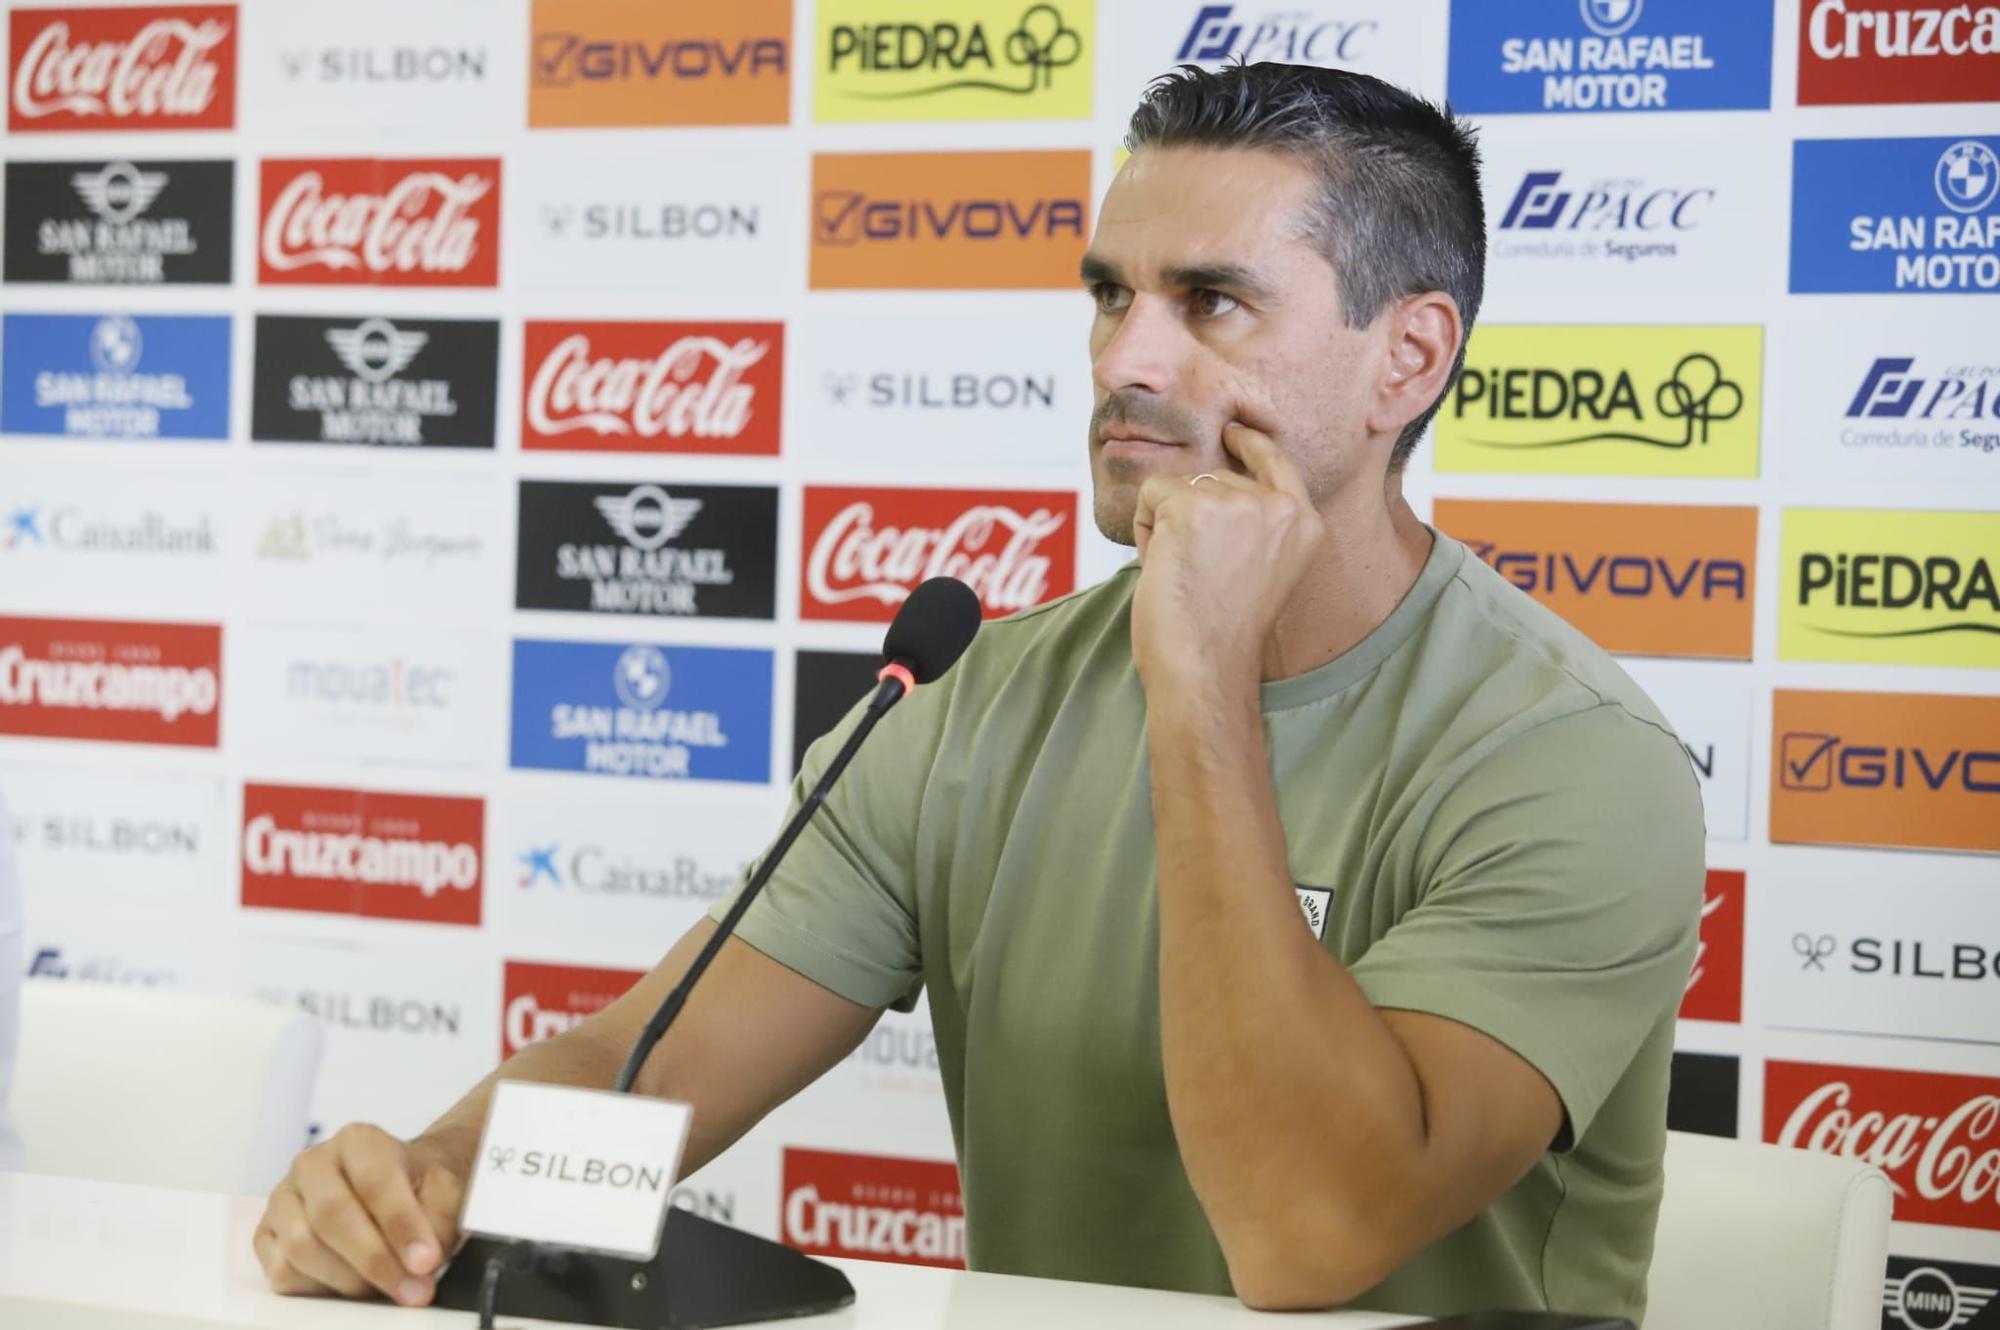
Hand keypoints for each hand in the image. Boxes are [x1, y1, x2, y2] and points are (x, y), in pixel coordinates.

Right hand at [254, 1124, 465, 1304]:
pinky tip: (352, 1283)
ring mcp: (283, 1199)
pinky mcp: (266, 1235)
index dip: (401, 1225)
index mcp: (358, 1141)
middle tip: (413, 1290)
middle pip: (331, 1216)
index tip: (426, 1261)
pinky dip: (319, 1288)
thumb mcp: (446, 1193)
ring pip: (302, 1248)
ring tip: (387, 1285)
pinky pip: (282, 1272)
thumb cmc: (421, 1189)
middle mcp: (313, 1164)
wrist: (401, 1188)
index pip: (375, 1182)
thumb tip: (421, 1262)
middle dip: (375, 1261)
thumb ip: (437, 1222)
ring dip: (349, 1279)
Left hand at [1130, 422, 1323, 693]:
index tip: (1233, 432)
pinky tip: (1162, 567)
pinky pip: (1150, 495)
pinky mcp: (1191, 506)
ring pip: (1178, 487)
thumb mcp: (1262, 569)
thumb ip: (1253, 526)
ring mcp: (1235, 501)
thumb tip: (1212, 483)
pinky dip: (1144, 531)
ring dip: (1166, 526)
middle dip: (1190, 516)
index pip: (1278, 462)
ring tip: (1182, 574)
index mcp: (1304, 523)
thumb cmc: (1225, 635)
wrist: (1206, 666)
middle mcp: (1277, 506)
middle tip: (1198, 575)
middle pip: (1215, 477)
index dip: (1251, 444)